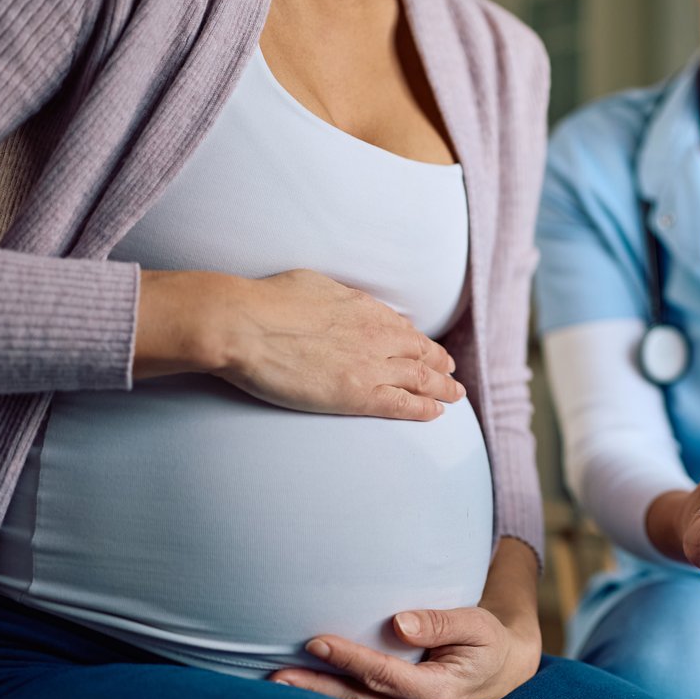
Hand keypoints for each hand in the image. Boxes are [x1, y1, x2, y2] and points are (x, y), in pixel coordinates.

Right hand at [141, 268, 464, 419]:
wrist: (245, 324)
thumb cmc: (265, 301)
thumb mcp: (313, 285)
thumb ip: (335, 299)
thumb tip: (337, 303)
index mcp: (364, 308)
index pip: (403, 328)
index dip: (419, 341)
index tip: (427, 349)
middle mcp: (376, 335)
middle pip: (421, 353)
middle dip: (439, 364)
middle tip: (452, 374)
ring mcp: (371, 366)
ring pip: (422, 379)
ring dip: (443, 388)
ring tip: (454, 395)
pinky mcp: (359, 395)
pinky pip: (404, 404)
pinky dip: (425, 409)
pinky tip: (436, 413)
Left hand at [269, 606, 540, 698]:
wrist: (506, 675)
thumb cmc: (487, 642)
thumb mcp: (477, 624)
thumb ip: (440, 622)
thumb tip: (398, 623)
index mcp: (441, 691)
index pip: (384, 674)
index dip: (348, 659)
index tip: (316, 641)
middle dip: (317, 690)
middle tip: (277, 678)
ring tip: (279, 689)